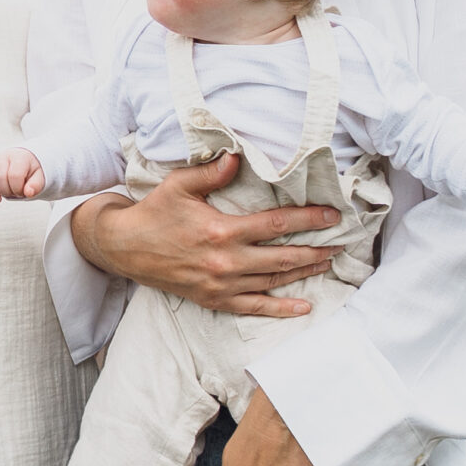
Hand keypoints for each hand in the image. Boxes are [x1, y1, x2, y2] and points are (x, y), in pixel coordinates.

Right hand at [0, 147, 46, 203]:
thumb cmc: (31, 170)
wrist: (24, 159)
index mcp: (19, 157)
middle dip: (5, 190)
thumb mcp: (39, 177)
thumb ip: (36, 185)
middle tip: (14, 194)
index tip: (23, 192)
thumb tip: (28, 192)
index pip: (14, 175)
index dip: (17, 188)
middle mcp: (4, 156)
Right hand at [76, 149, 341, 318]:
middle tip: (341, 243)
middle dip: (316, 249)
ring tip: (328, 263)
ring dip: (304, 273)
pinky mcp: (213, 299)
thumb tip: (238, 158)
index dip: (309, 219)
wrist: (124, 248)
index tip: (333, 215)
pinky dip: (280, 308)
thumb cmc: (154, 213)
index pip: (276, 224)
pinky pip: (253, 307)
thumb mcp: (179, 185)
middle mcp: (226, 261)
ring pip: (274, 281)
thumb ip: (212, 173)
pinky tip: (303, 306)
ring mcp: (221, 284)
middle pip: (283, 257)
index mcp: (222, 230)